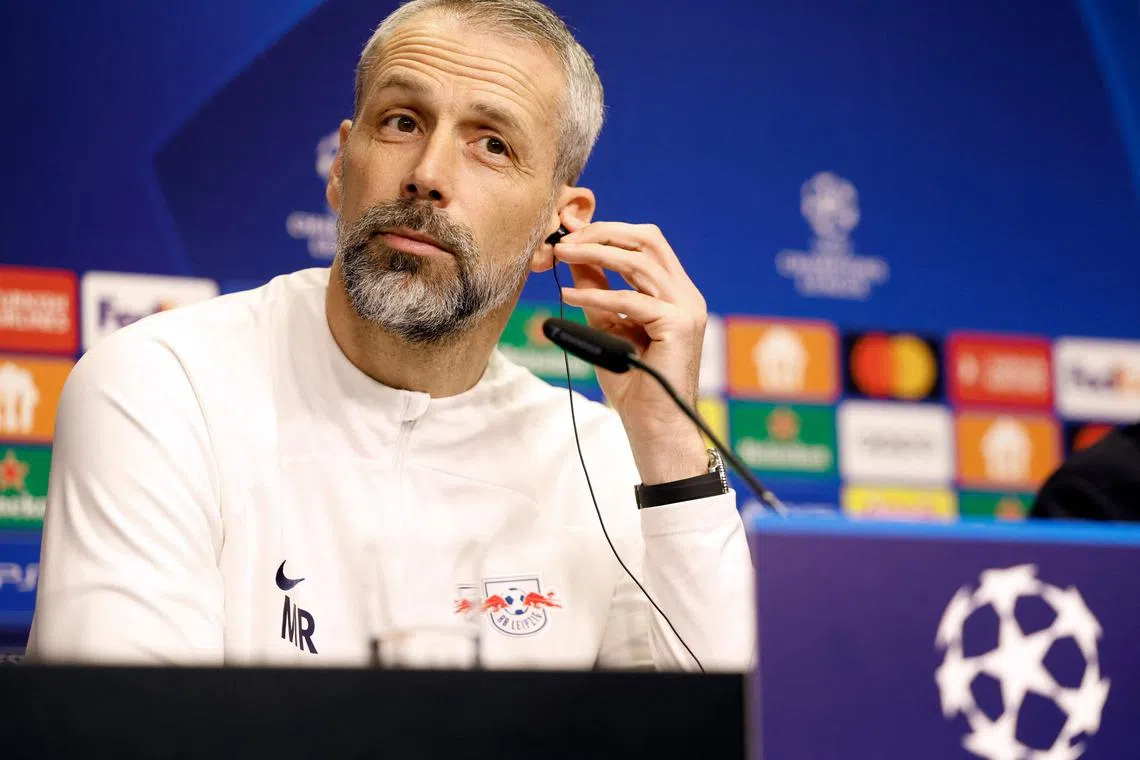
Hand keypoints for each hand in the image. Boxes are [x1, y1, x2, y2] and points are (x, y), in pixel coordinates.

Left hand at [554, 221, 708, 484]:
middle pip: (647, 240)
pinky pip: (630, 301)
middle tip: (564, 239)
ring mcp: (687, 309)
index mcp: (675, 292)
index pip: (646, 243)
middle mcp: (686, 295)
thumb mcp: (607, 327)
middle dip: (602, 233)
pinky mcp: (678, 326)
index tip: (569, 231)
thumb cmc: (633, 384)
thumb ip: (597, 291)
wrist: (656, 428)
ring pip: (639, 262)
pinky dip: (596, 297)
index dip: (607, 231)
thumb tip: (573, 257)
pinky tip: (570, 298)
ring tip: (561, 256)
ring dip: (595, 254)